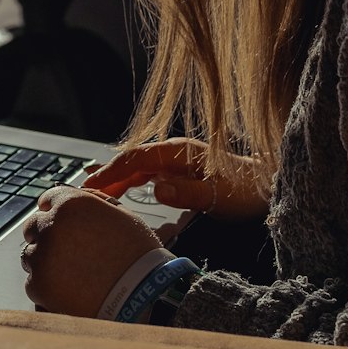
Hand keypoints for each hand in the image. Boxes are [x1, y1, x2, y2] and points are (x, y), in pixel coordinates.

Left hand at [19, 185, 161, 316]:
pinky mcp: (38, 285)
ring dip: (46, 261)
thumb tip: (74, 193)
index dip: (56, 211)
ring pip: (31, 255)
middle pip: (33, 227)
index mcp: (71, 204)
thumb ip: (92, 201)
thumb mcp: (121, 215)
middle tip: (69, 252)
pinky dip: (47, 286)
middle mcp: (51, 226)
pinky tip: (71, 289)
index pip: (48, 199)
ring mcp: (42, 257)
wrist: (142, 296)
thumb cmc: (138, 255)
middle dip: (47, 236)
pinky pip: (34, 282)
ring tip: (74, 273)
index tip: (63, 223)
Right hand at [82, 137, 271, 221]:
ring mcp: (175, 161)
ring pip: (136, 167)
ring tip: (92, 191)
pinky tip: (117, 190)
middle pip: (131, 161)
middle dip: (106, 174)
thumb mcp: (217, 196)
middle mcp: (173, 153)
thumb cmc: (244, 190)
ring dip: (114, 178)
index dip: (111, 171)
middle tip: (82, 192)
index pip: (135, 159)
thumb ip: (187, 193)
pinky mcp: (178, 171)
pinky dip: (128, 181)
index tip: (90, 185)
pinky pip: (146, 174)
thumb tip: (156, 189)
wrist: (265, 184)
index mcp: (178, 153)